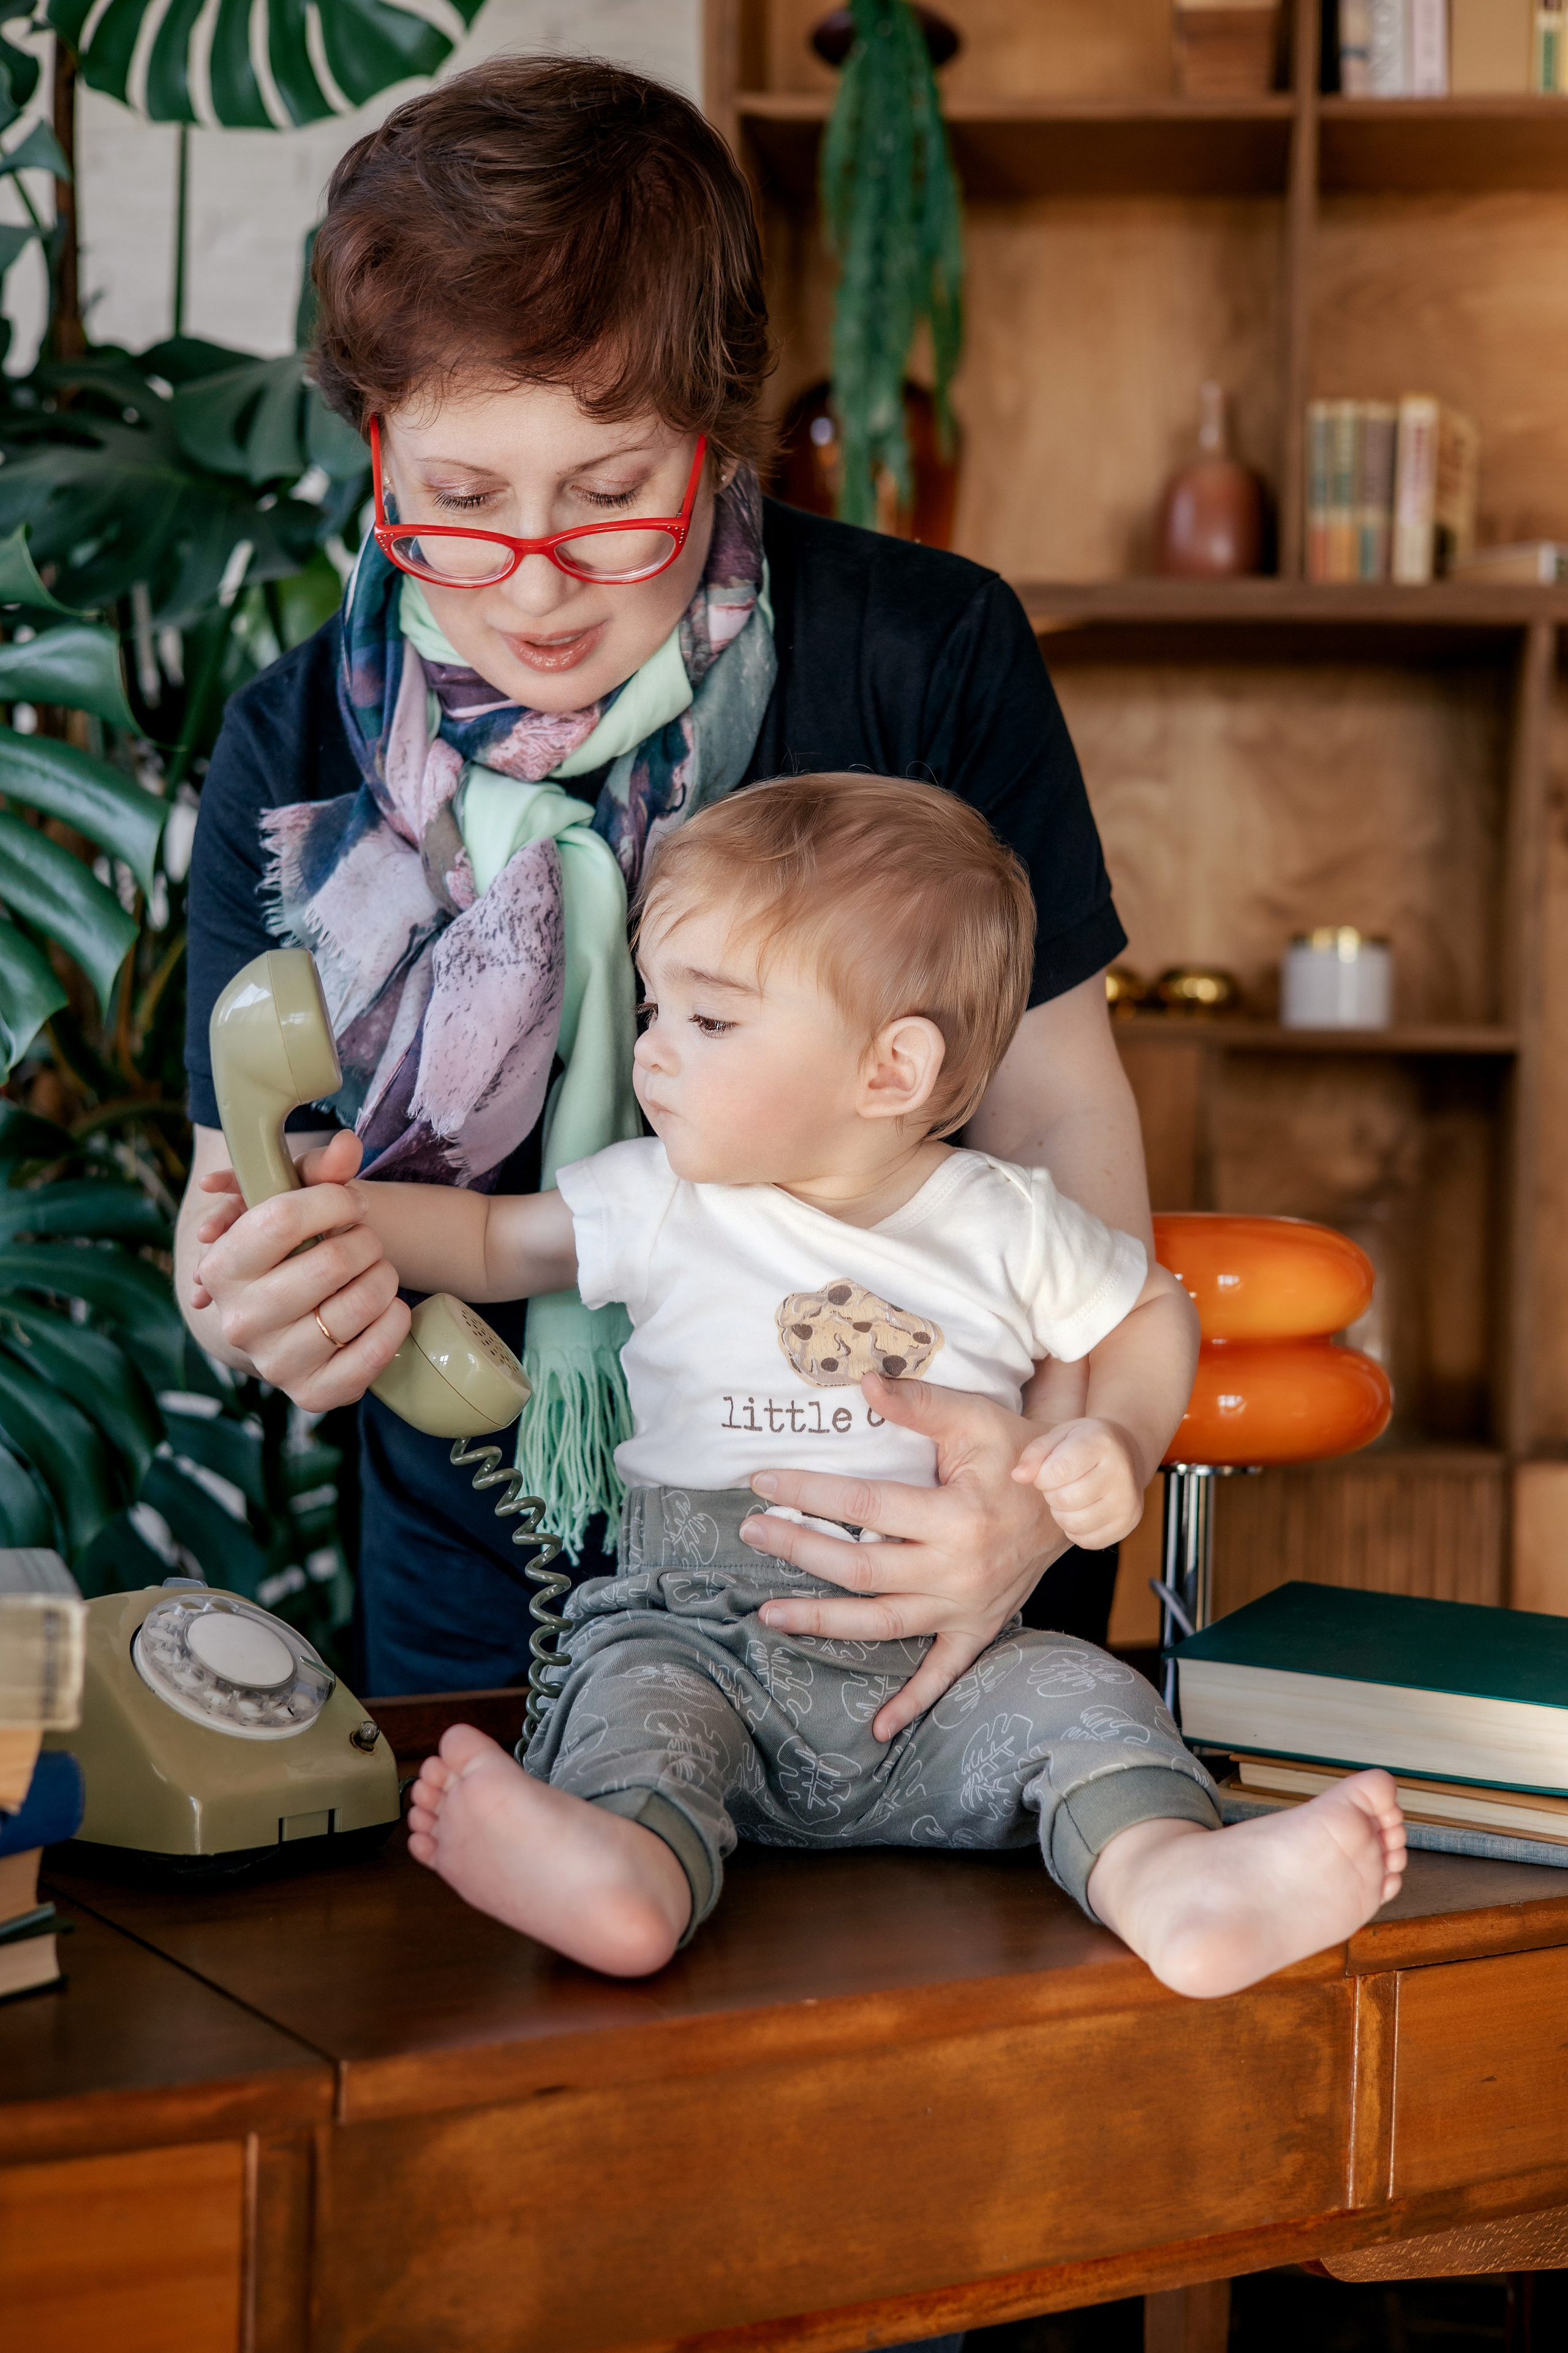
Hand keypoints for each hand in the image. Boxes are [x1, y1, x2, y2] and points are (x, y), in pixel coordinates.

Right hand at [189, 1130, 409, 1410]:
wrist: (305, 1318)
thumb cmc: (301, 1250)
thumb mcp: (300, 1202)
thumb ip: (320, 1169)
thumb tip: (347, 1146)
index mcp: (223, 1267)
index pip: (280, 1218)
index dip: (332, 1200)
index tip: (350, 1202)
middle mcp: (240, 1320)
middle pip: (330, 1261)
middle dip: (365, 1241)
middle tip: (366, 1241)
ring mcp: (275, 1363)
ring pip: (358, 1304)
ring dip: (384, 1279)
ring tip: (376, 1273)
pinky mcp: (312, 1394)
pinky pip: (373, 1354)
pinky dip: (394, 1323)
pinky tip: (386, 1309)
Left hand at [737, 1370, 1067, 1743]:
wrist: (1077, 1501)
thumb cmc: (1020, 1454)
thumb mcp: (976, 1419)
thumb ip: (920, 1403)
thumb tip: (864, 1381)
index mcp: (956, 1517)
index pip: (865, 1508)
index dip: (809, 1492)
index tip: (762, 1481)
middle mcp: (959, 1570)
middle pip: (862, 1569)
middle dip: (799, 1550)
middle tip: (749, 1531)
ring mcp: (967, 1607)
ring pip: (883, 1625)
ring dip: (823, 1622)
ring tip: (769, 1612)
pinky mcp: (978, 1629)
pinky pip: (943, 1675)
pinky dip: (912, 1704)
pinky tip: (877, 1728)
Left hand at [1012, 1416, 1144, 1549]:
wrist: (1127, 1452)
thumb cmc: (1084, 1443)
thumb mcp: (1059, 1436)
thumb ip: (1035, 1453)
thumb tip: (1018, 1476)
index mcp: (1101, 1443)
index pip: (1058, 1471)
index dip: (1042, 1476)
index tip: (1046, 1471)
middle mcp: (1121, 1472)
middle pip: (1065, 1500)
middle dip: (1051, 1494)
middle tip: (1059, 1485)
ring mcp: (1128, 1501)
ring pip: (1074, 1524)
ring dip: (1061, 1514)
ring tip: (1068, 1497)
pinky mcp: (1128, 1524)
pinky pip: (1087, 1541)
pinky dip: (1075, 1530)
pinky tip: (1081, 1511)